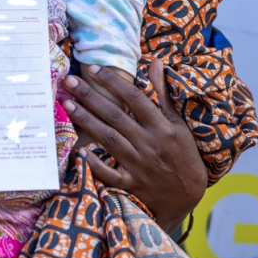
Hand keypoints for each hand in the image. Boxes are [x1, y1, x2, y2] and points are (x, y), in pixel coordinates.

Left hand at [62, 59, 207, 232]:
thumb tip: (155, 62)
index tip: (94, 69)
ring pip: (109, 139)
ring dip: (87, 121)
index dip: (114, 82)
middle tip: (69, 82)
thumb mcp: (178, 122)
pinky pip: (111, 175)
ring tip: (68, 105)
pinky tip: (79, 152)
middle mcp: (149, 143)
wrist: (189, 195)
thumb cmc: (183, 153)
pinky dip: (96, 165)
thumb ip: (163, 92)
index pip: (134, 98)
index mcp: (161, 126)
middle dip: (91, 97)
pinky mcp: (132, 184)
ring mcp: (139, 165)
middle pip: (115, 115)